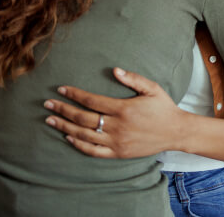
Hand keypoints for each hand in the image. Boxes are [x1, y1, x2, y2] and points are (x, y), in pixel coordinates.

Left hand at [44, 67, 186, 158]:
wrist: (176, 132)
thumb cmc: (163, 107)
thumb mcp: (152, 88)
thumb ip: (133, 78)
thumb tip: (114, 70)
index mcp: (123, 109)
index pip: (91, 101)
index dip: (74, 94)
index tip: (61, 89)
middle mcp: (117, 126)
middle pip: (83, 118)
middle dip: (63, 109)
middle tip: (47, 104)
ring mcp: (116, 142)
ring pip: (84, 135)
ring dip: (65, 127)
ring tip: (50, 119)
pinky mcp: (118, 153)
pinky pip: (93, 151)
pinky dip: (78, 145)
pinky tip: (68, 137)